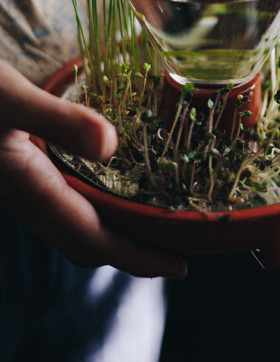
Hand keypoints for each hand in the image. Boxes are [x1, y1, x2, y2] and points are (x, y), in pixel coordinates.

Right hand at [0, 61, 186, 277]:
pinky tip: (110, 184)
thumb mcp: (9, 96)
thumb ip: (58, 121)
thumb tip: (112, 146)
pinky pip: (61, 202)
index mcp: (26, 185)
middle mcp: (24, 193)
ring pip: (72, 224)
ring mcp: (18, 184)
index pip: (92, 239)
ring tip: (152, 219)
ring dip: (113, 231)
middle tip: (175, 247)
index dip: (138, 256)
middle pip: (84, 241)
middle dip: (132, 252)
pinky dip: (94, 205)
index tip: (180, 265)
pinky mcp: (16, 168)